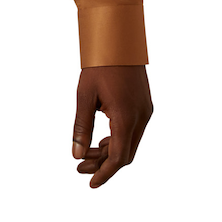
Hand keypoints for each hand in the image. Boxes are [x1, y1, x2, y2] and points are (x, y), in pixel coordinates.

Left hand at [71, 65, 151, 187]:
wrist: (119, 39)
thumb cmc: (99, 64)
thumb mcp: (84, 95)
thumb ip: (81, 126)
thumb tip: (76, 154)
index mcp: (127, 118)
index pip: (118, 158)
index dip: (104, 173)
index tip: (90, 183)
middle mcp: (141, 118)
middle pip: (124, 154)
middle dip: (102, 164)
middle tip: (79, 166)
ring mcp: (146, 112)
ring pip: (129, 143)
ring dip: (109, 151)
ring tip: (85, 153)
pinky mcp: (145, 106)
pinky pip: (133, 131)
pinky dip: (117, 139)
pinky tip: (100, 141)